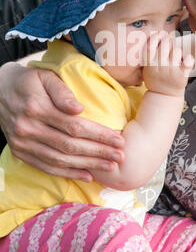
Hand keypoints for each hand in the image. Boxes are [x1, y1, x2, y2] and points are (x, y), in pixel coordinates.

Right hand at [0, 62, 124, 181]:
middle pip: (69, 146)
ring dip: (88, 165)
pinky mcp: (20, 152)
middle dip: (98, 152)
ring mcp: (22, 143)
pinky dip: (68, 173)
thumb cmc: (29, 81)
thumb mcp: (45, 77)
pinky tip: (87, 175)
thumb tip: (79, 109)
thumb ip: (62, 92)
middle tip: (120, 156)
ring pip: (60, 159)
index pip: (74, 126)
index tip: (119, 140)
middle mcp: (28, 128)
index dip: (99, 135)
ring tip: (110, 166)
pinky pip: (46, 167)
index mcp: (36, 108)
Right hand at [142, 33, 193, 96]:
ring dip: (177, 51)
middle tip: (169, 44)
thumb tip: (157, 32)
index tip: (160, 36)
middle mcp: (160, 66)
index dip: (156, 36)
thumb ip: (149, 53)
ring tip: (175, 57)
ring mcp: (171, 70)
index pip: (151, 43)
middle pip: (166, 43)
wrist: (163, 96)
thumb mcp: (146, 67)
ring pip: (177, 50)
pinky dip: (189, 58)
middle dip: (168, 40)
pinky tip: (186, 60)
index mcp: (149, 63)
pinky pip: (189, 60)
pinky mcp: (182, 75)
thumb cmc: (155, 77)